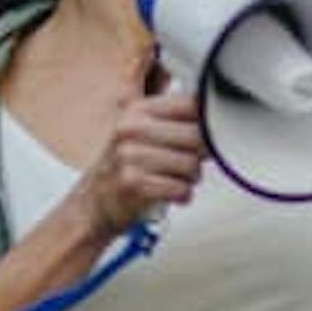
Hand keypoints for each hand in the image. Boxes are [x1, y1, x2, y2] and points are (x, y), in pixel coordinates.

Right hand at [71, 60, 204, 240]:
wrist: (92, 205)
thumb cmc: (123, 169)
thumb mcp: (142, 133)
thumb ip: (176, 120)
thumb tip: (219, 116)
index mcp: (137, 110)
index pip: (192, 105)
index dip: (210, 123)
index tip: (209, 134)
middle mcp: (131, 129)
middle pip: (197, 136)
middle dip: (201, 155)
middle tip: (187, 162)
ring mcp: (130, 155)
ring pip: (192, 165)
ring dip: (191, 179)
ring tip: (174, 179)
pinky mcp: (133, 183)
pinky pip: (182, 189)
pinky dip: (182, 196)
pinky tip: (169, 193)